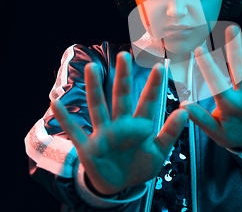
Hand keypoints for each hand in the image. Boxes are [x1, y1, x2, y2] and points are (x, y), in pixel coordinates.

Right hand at [51, 51, 187, 195]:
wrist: (119, 186)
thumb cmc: (140, 166)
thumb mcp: (159, 153)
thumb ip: (170, 133)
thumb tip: (185, 112)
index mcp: (141, 126)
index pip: (149, 102)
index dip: (154, 85)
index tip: (160, 66)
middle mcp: (121, 125)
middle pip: (122, 97)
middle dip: (123, 77)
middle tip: (124, 55)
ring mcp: (103, 134)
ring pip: (98, 107)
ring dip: (94, 89)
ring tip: (92, 67)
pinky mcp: (88, 147)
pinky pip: (74, 131)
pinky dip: (65, 119)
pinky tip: (56, 103)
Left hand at [180, 26, 241, 148]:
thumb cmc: (232, 134)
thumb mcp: (216, 131)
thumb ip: (201, 120)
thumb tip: (183, 105)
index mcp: (229, 102)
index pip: (217, 82)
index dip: (208, 67)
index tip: (199, 49)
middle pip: (239, 69)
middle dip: (236, 50)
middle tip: (231, 29)